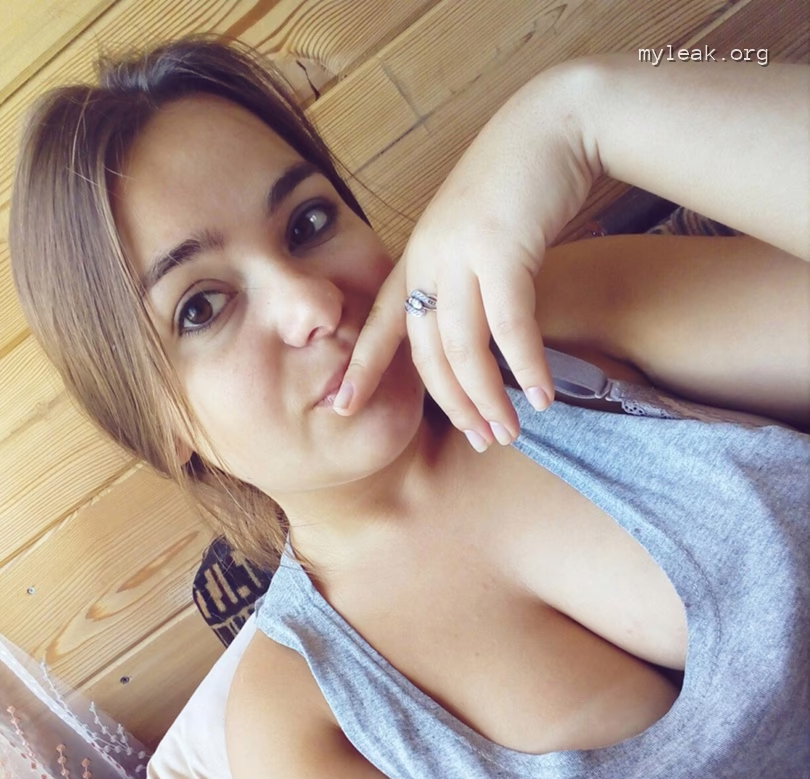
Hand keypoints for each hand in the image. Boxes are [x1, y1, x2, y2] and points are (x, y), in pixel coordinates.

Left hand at [332, 61, 596, 448]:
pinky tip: (543, 397)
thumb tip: (475, 336)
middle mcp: (430, 259)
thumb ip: (462, 281)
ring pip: (463, 349)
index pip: (380, 323)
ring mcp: (462, 254)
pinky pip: (511, 328)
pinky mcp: (503, 249)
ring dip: (487, 399)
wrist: (552, 125)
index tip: (342, 407)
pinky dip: (526, 367)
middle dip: (452, 405)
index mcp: (416, 257)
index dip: (361, 367)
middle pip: (427, 352)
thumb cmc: (516, 185)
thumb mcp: (473, 235)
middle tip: (480, 440)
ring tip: (508, 432)